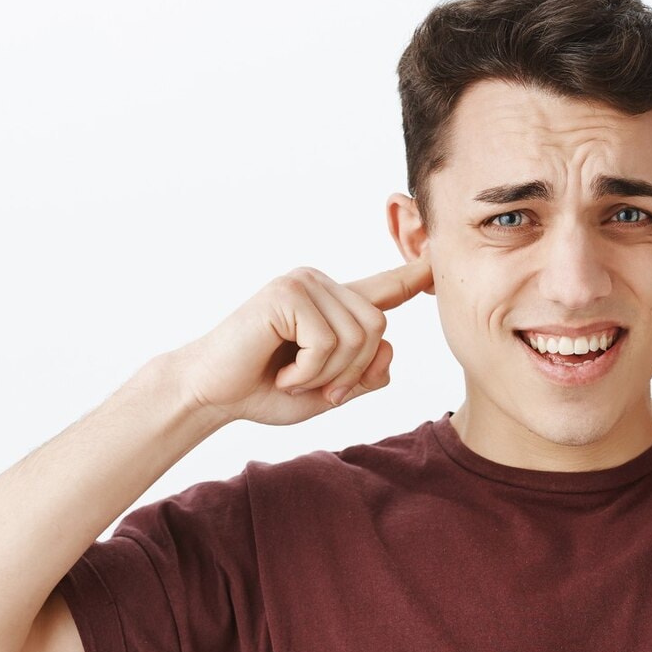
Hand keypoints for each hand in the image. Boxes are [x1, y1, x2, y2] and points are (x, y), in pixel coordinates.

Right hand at [170, 257, 433, 425]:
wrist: (212, 395)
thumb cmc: (265, 391)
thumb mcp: (329, 390)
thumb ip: (365, 376)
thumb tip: (389, 351)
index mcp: (335, 305)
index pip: (385, 288)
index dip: (415, 275)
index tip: (440, 256)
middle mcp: (322, 285)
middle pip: (379, 329)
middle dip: (352, 371)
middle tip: (314, 386)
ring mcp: (304, 283)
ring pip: (358, 337)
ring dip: (326, 374)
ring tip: (292, 377)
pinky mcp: (287, 293)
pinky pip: (327, 341)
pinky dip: (308, 371)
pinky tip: (280, 371)